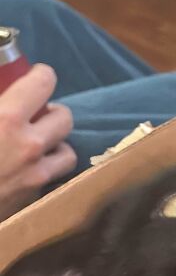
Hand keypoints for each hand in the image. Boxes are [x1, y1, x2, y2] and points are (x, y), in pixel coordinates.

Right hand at [0, 65, 75, 220]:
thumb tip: (3, 91)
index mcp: (6, 119)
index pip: (44, 82)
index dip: (40, 75)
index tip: (34, 77)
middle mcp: (30, 146)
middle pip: (65, 117)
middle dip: (50, 112)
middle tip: (32, 114)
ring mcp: (35, 176)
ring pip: (68, 151)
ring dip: (55, 143)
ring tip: (35, 143)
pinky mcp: (33, 199)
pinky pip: (53, 178)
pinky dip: (47, 170)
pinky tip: (27, 169)